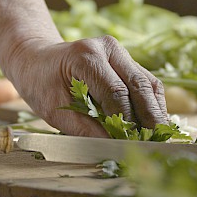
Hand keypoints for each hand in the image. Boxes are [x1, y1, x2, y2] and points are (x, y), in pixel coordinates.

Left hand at [4, 36, 168, 136]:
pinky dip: (153, 104)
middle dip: (149, 117)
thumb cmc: (42, 85)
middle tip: (154, 143)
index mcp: (86, 56)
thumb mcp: (55, 111)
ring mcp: (121, 52)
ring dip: (156, 111)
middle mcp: (109, 48)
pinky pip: (147, 82)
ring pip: (149, 83)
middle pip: (139, 85)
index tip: (131, 145)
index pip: (116, 92)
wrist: (38, 61)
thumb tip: (112, 148)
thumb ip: (84, 130)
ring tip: (158, 137)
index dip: (127, 121)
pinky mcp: (127, 60)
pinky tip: (154, 124)